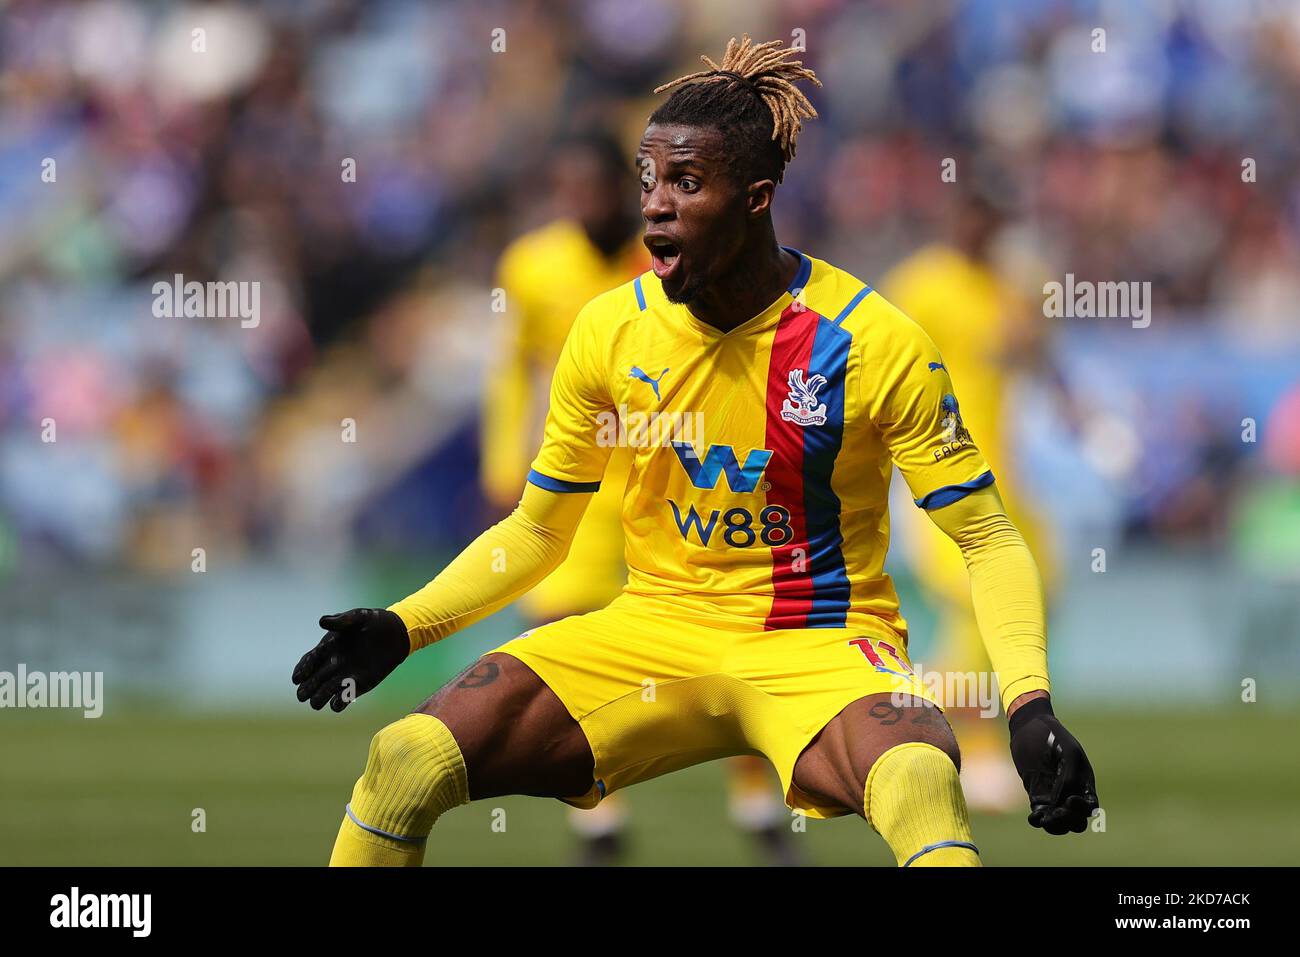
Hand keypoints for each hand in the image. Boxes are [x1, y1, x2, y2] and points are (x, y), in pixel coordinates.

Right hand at [291, 609, 408, 711]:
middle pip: (313, 680)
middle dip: (307, 688)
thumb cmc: (374, 621)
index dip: (302, 670)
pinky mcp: (359, 685)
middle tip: (302, 695)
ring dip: (319, 698)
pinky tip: (337, 703)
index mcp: (327, 648)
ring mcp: (344, 676)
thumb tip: (321, 621)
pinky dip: (339, 702)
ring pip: (325, 692)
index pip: (309, 661)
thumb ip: (341, 621)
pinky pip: (344, 698)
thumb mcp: (358, 617)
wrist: (397, 632)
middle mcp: (332, 664)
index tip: (297, 678)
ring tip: (316, 702)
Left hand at [1008, 697, 1098, 833]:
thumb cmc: (1054, 737)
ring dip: (1055, 825)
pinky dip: (1039, 821)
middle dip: (1069, 821)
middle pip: (1076, 820)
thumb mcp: (1069, 754)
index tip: (1070, 799)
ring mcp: (1054, 796)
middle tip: (1057, 812)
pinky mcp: (1037, 795)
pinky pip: (1041, 815)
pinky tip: (1035, 817)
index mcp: (1084, 783)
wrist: (1030, 728)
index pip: (1090, 807)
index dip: (1083, 810)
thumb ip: (1071, 778)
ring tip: (1045, 819)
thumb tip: (1062, 802)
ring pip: (1060, 822)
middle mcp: (1071, 792)